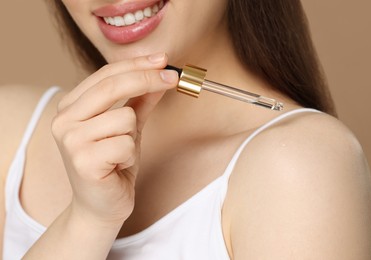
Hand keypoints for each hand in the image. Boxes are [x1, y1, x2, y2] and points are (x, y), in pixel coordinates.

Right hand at [51, 53, 177, 226]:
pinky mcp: (82, 161)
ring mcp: (70, 140)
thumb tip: (161, 74)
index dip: (137, 65)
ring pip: (125, 118)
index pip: (106, 74)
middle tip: (173, 78)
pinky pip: (126, 144)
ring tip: (121, 153)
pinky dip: (130, 156)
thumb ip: (141, 100)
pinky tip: (118, 166)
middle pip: (112, 86)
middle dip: (148, 79)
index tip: (164, 60)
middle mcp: (64, 119)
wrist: (101, 206)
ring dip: (133, 137)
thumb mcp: (128, 127)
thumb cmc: (113, 165)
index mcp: (70, 106)